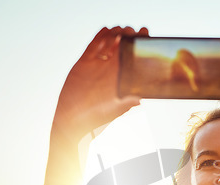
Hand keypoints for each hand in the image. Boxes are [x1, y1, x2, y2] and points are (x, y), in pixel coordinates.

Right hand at [52, 26, 147, 140]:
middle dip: (129, 37)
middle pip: (122, 47)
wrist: (73, 119)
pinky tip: (106, 29)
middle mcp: (110, 69)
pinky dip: (99, 37)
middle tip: (134, 31)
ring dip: (115, 34)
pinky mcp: (83, 63)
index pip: (133, 58)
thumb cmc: (97, 117)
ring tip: (122, 30)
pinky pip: (92, 47)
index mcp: (121, 78)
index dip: (140, 47)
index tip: (146, 38)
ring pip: (108, 44)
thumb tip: (141, 99)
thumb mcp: (116, 109)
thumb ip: (128, 102)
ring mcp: (97, 65)